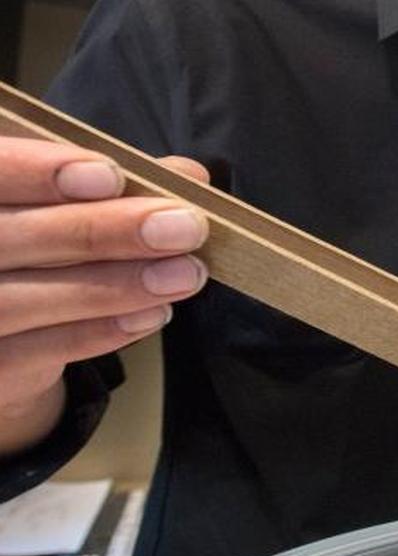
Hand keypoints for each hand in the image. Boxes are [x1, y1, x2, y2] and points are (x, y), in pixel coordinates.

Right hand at [0, 136, 209, 453]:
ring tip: (185, 273)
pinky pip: (39, 350)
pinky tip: (155, 312)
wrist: (3, 334)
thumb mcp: (66, 202)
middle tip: (184, 226)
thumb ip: (117, 184)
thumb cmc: (37, 246)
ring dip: (115, 285)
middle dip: (101, 229)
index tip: (112, 176)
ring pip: (23, 300)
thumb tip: (188, 173)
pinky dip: (101, 330)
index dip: (39, 172)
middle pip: (9, 236)